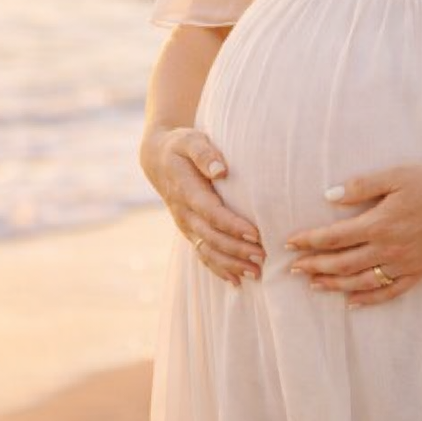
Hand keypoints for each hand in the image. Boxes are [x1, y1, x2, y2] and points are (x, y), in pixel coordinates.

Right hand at [140, 127, 265, 285]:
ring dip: (231, 264)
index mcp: (186, 190)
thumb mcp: (190, 139)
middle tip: (263, 256)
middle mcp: (184, 213)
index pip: (211, 212)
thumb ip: (204, 153)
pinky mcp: (189, 232)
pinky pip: (202, 254)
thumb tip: (221, 170)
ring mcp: (186, 225)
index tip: (255, 233)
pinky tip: (237, 281)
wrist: (158, 159)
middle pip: (211, 237)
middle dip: (237, 249)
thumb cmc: (181, 146)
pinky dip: (219, 269)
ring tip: (256, 272)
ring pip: (207, 251)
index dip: (232, 225)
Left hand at [284, 162, 421, 307]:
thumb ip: (361, 186)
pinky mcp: (420, 272)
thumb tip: (329, 196)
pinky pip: (390, 292)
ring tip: (314, 285)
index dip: (309, 241)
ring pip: (362, 281)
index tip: (289, 243)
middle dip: (314, 266)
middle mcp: (389, 249)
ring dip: (335, 284)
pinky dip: (369, 299)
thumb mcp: (395, 175)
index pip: (334, 237)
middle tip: (293, 269)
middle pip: (342, 263)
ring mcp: (405, 264)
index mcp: (379, 223)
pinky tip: (353, 301)